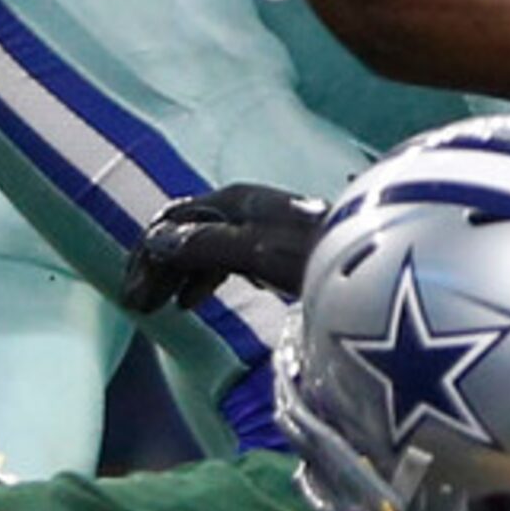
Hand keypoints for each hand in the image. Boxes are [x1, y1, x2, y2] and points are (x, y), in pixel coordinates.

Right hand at [124, 184, 328, 311]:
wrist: (376, 266)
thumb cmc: (316, 256)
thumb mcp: (256, 252)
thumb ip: (206, 245)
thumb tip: (155, 243)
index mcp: (232, 202)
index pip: (170, 223)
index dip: (146, 257)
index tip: (133, 297)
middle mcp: (242, 208)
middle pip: (183, 234)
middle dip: (156, 269)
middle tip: (138, 308)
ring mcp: (257, 228)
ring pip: (201, 248)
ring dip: (175, 277)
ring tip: (159, 308)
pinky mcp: (273, 250)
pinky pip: (221, 260)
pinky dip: (200, 280)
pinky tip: (192, 301)